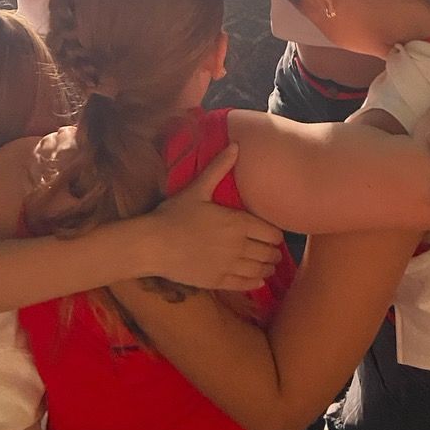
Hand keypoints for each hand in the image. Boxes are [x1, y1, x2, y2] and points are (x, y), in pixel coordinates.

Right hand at [150, 144, 282, 290]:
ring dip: (268, 267)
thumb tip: (235, 145)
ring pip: (259, 269)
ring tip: (270, 266)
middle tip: (274, 252)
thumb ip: (219, 168)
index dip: (276, 235)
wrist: (153, 244)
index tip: (276, 235)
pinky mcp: (217, 281)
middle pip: (268, 252)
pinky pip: (244, 284)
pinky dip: (255, 283)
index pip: (271, 232)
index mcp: (238, 223)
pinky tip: (258, 281)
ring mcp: (229, 266)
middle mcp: (239, 245)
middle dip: (274, 252)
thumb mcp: (198, 189)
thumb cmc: (174, 214)